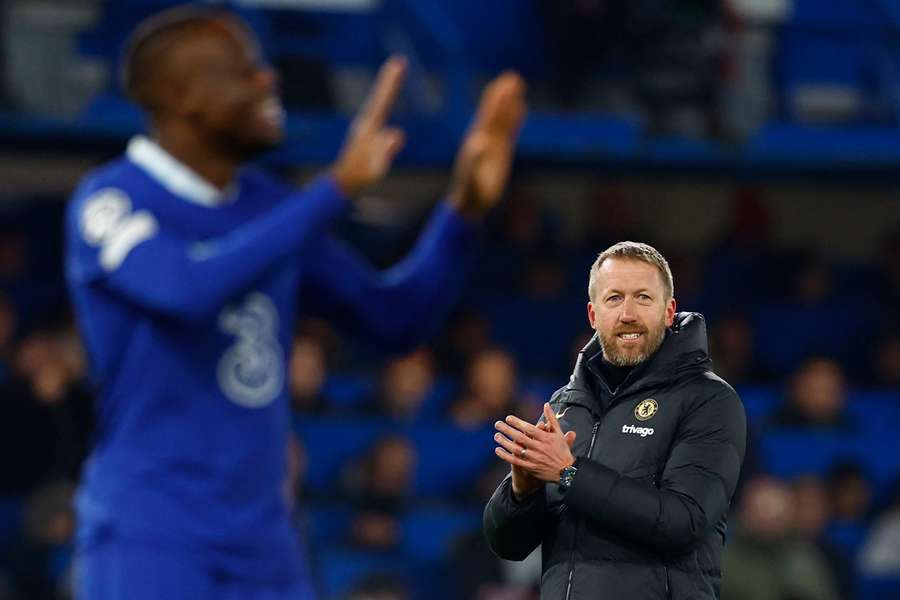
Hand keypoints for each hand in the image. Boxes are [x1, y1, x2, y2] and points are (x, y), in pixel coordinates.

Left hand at [331, 56, 406, 196]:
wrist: (343, 184)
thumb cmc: (361, 178)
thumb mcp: (375, 168)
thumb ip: (385, 152)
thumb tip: (398, 133)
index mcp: (368, 128)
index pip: (382, 101)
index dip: (391, 83)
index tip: (399, 64)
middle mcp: (366, 124)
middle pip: (381, 97)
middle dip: (390, 80)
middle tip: (399, 60)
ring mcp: (366, 129)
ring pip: (379, 103)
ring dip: (388, 87)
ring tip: (396, 71)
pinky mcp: (367, 135)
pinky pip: (379, 112)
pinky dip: (385, 100)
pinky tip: (387, 99)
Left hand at [449, 71, 526, 216]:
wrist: (472, 202)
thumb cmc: (471, 192)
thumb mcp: (472, 177)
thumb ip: (475, 160)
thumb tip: (479, 141)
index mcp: (478, 141)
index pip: (489, 116)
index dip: (497, 100)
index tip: (505, 84)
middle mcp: (485, 138)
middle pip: (496, 112)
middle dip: (504, 95)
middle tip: (513, 76)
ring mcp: (493, 144)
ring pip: (503, 119)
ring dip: (510, 103)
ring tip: (518, 86)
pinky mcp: (501, 151)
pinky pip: (509, 130)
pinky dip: (515, 118)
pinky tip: (521, 108)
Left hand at [494, 403, 575, 484]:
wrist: (566, 472)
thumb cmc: (562, 451)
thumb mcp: (559, 433)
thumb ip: (551, 418)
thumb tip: (546, 404)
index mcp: (546, 438)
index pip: (529, 429)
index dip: (518, 423)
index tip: (508, 418)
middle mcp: (539, 448)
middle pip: (520, 438)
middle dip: (507, 430)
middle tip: (497, 424)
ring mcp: (534, 458)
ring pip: (516, 449)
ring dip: (505, 442)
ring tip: (496, 436)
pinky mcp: (531, 467)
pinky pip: (516, 461)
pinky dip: (506, 456)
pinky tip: (498, 450)